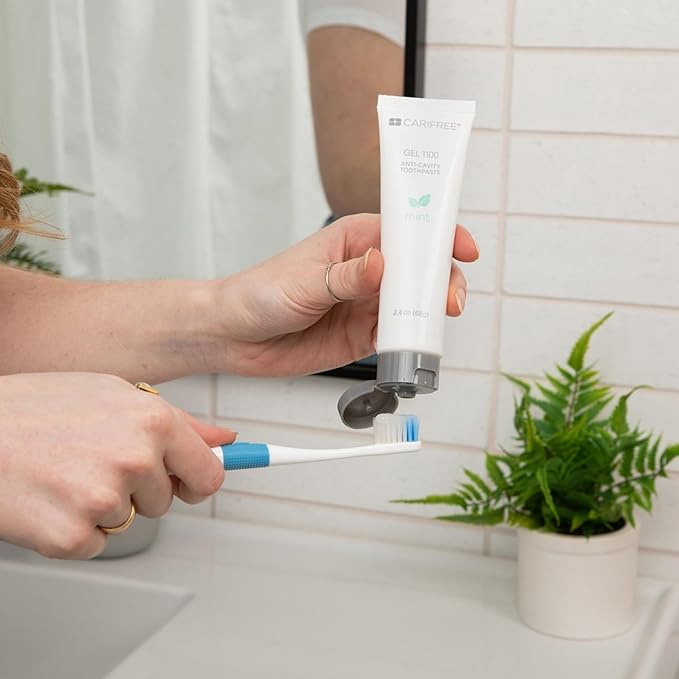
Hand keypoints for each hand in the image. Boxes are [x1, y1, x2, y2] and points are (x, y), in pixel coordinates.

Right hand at [0, 373, 234, 558]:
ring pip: (129, 520)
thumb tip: (225, 441)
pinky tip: (51, 497)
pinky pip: (95, 543)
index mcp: (152, 421)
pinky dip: (75, 529)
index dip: (197, 480)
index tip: (190, 483)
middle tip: (95, 462)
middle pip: (166, 500)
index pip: (209, 474)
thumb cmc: (36, 407)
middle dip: (140, 487)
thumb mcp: (114, 394)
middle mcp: (134, 459)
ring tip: (66, 472)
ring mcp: (103, 500)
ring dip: (104, 506)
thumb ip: (178, 422)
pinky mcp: (70, 536)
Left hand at [215, 213, 478, 375]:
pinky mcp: (363, 335)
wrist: (235, 337)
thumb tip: (382, 265)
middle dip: (441, 280)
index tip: (462, 247)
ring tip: (435, 323)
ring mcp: (367, 304)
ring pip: (413, 304)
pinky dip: (409, 340)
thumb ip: (345, 277)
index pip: (406, 229)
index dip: (438, 235)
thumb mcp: (304, 281)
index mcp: (355, 240)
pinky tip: (412, 344)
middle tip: (448, 300)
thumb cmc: (260, 292)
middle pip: (419, 269)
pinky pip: (396, 335)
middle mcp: (367, 270)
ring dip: (429, 313)